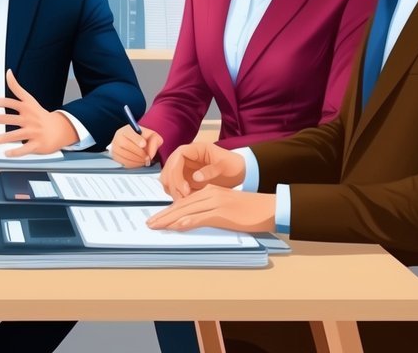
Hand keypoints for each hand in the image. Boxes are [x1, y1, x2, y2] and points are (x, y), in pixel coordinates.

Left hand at [0, 70, 77, 156]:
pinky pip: (25, 148)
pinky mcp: (37, 144)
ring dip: (3, 137)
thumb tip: (8, 72)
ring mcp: (34, 132)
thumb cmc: (40, 115)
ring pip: (17, 135)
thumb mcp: (30, 100)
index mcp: (27, 108)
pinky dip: (16, 152)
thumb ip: (17, 88)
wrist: (59, 129)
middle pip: (12, 119)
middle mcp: (30, 119)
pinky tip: (6, 153)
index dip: (3, 101)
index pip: (14, 103)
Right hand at [109, 124, 162, 167]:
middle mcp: (118, 137)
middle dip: (139, 152)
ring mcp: (115, 148)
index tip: (144, 144)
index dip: (137, 139)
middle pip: (126, 145)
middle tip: (147, 157)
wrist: (136, 144)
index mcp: (126, 130)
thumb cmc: (143, 139)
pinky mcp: (116, 157)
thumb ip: (154, 141)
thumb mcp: (151, 135)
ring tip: (144, 160)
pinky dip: (133, 164)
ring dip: (137, 160)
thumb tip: (150, 153)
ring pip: (124, 155)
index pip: (129, 133)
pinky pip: (123, 162)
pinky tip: (139, 162)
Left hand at [147, 188, 275, 232]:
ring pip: (187, 210)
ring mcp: (215, 203)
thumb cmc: (248, 209)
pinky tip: (177, 226)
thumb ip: (208, 210)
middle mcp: (209, 194)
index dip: (168, 210)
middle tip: (150, 224)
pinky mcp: (222, 213)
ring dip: (170, 219)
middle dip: (163, 215)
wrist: (267, 208)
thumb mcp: (225, 205)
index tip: (156, 218)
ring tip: (157, 226)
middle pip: (181, 205)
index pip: (183, 201)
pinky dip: (188, 221)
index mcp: (209, 191)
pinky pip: (201, 218)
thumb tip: (191, 220)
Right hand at [159, 141, 246, 199]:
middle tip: (183, 199)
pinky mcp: (183, 179)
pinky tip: (186, 201)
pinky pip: (173, 186)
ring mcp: (182, 168)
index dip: (176, 172)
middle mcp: (185, 158)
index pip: (177, 157)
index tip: (184, 189)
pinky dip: (176, 194)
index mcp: (194, 149)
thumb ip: (211, 170)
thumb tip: (195, 177)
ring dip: (173, 190)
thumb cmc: (232, 165)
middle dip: (173, 185)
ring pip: (168, 178)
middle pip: (168, 169)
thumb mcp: (225, 166)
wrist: (237, 172)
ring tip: (185, 201)